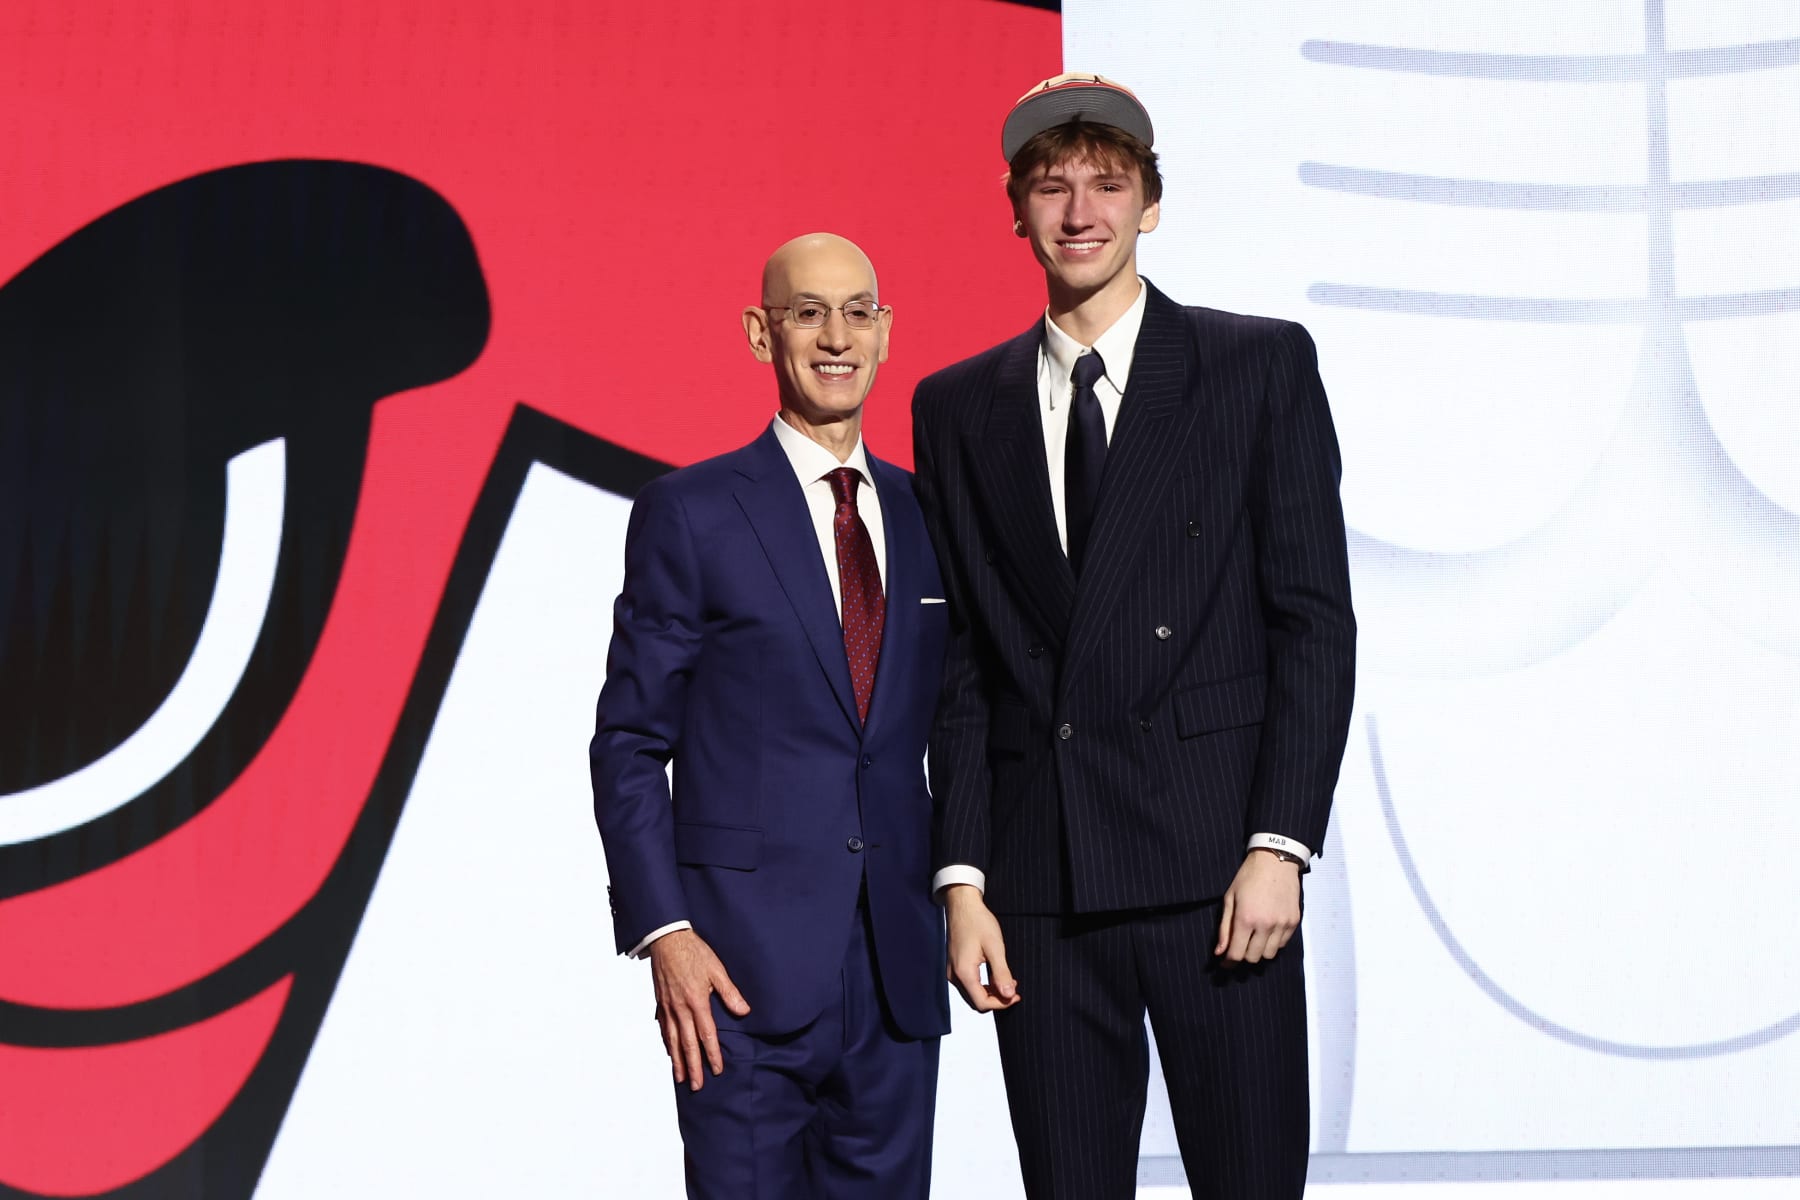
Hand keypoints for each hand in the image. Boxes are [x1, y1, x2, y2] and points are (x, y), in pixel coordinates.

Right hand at [647, 929, 750, 1089]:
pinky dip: (666, 1043)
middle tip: (696, 1086)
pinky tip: (669, 1051)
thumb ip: (730, 993)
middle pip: (687, 1044)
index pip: (706, 1035)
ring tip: (680, 1077)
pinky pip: (663, 1028)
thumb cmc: (693, 952)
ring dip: (677, 1061)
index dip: (712, 1054)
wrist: (667, 939)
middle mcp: (680, 1009)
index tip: (716, 1070)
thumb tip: (744, 1011)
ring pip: (672, 1040)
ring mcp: (668, 1007)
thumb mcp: (717, 970)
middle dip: (692, 1067)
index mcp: (696, 1002)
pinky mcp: (660, 1002)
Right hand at [944, 884, 1020, 1011]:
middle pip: (976, 1001)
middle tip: (1014, 989)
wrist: (963, 905)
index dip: (1001, 1004)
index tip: (1016, 996)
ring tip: (1007, 981)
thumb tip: (1009, 996)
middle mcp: (954, 975)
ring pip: (972, 994)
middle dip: (997, 999)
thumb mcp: (995, 947)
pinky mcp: (954, 965)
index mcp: (964, 972)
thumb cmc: (978, 922)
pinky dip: (983, 985)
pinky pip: (968, 984)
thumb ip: (1002, 974)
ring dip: (990, 992)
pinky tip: (995, 975)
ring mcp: (953, 971)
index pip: (982, 1003)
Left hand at [1213, 849, 1301, 964]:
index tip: (1225, 962)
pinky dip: (1273, 943)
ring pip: (1269, 954)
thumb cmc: (1248, 877)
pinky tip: (1267, 931)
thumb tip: (1220, 952)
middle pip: (1253, 958)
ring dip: (1259, 951)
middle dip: (1243, 956)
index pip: (1237, 954)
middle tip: (1239, 947)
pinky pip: (1282, 944)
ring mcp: (1282, 924)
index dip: (1229, 961)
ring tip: (1253, 939)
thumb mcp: (1230, 899)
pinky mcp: (1293, 922)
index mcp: (1245, 919)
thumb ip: (1224, 928)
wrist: (1275, 861)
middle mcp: (1265, 925)